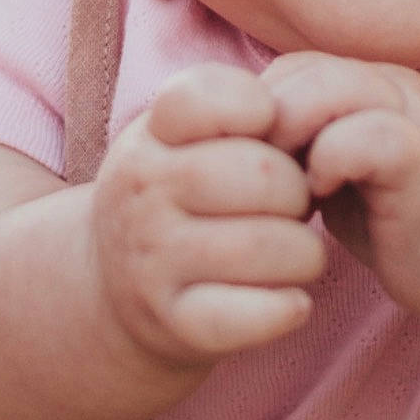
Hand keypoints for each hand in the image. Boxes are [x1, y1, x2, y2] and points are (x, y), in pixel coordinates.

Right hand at [92, 64, 327, 367]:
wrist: (114, 288)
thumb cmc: (180, 195)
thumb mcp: (186, 136)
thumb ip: (233, 106)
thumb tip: (295, 114)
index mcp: (151, 136)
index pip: (202, 96)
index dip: (258, 106)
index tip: (271, 130)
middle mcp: (142, 194)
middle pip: (261, 174)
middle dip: (299, 191)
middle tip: (297, 207)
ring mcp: (151, 262)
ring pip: (265, 246)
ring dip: (304, 253)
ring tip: (298, 254)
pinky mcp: (173, 323)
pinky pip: (249, 316)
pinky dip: (286, 309)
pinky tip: (293, 301)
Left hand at [260, 53, 419, 319]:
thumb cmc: (404, 219)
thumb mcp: (342, 171)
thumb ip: (303, 143)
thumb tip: (233, 144)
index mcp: (370, 83)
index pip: (288, 70)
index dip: (256, 115)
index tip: (250, 171)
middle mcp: (391, 85)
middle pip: (299, 72)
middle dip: (265, 127)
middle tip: (258, 184)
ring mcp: (411, 114)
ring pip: (327, 89)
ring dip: (291, 139)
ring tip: (289, 189)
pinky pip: (363, 136)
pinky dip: (330, 161)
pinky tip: (323, 196)